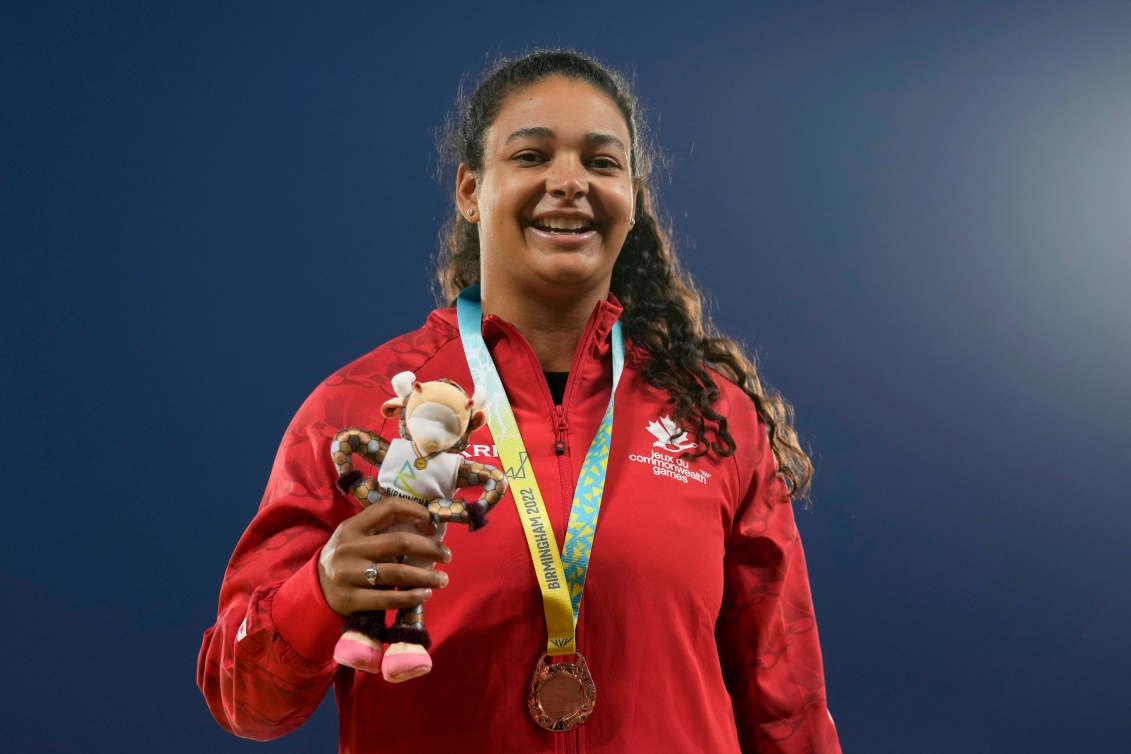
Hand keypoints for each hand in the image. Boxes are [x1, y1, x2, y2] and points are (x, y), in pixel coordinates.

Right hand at [318, 497, 451, 615]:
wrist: (315, 589)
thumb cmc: (345, 558)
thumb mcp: (353, 536)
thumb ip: (380, 529)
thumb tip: (425, 525)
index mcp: (352, 526)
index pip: (389, 508)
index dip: (416, 511)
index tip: (433, 524)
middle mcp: (350, 548)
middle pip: (399, 542)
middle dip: (430, 548)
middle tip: (447, 555)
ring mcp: (348, 574)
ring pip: (397, 572)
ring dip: (427, 576)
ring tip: (443, 579)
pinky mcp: (351, 599)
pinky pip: (387, 598)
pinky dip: (411, 596)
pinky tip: (425, 594)